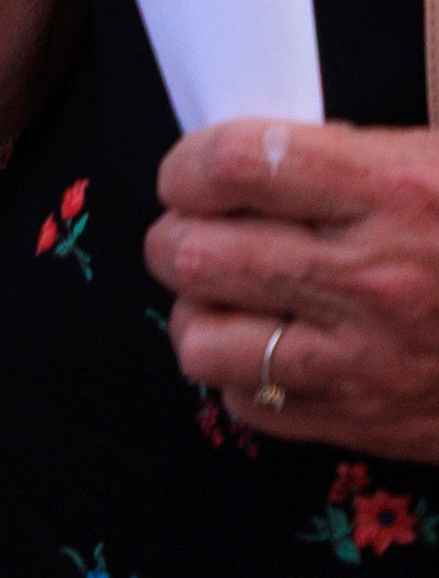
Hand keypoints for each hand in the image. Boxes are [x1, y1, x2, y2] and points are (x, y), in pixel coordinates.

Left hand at [156, 118, 438, 460]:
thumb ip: (357, 154)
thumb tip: (256, 159)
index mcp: (398, 192)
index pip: (232, 165)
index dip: (190, 165)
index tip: (195, 174)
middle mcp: (376, 279)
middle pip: (196, 254)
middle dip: (178, 238)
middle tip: (197, 232)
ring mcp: (372, 361)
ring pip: (204, 340)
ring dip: (199, 313)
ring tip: (226, 296)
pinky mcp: (376, 423)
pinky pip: (253, 406)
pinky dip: (244, 378)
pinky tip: (274, 349)